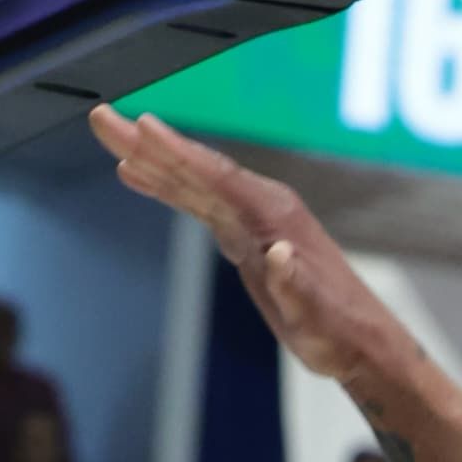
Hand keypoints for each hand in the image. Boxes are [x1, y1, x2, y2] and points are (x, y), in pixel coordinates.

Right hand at [92, 108, 411, 403]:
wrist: (360, 343)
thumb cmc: (340, 332)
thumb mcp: (317, 318)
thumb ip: (297, 286)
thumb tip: (279, 255)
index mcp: (274, 216)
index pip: (217, 177)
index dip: (178, 153)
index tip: (142, 126)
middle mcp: (261, 207)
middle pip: (195, 169)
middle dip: (147, 145)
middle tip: (102, 118)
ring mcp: (251, 220)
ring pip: (192, 183)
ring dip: (150, 161)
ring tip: (109, 139)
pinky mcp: (245, 237)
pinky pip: (198, 203)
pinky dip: (167, 188)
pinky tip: (138, 178)